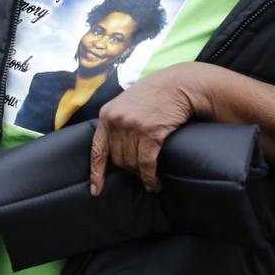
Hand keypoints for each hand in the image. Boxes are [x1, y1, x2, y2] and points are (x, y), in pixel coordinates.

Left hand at [89, 64, 200, 195]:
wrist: (178, 84)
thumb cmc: (154, 94)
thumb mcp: (127, 103)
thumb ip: (116, 121)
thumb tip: (114, 147)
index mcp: (106, 115)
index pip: (97, 149)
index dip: (96, 172)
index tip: (95, 190)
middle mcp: (116, 121)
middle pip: (117, 159)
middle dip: (129, 170)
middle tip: (140, 174)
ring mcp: (132, 127)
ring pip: (132, 163)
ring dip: (141, 175)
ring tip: (149, 180)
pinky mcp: (150, 132)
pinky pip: (146, 164)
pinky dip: (150, 178)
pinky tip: (155, 184)